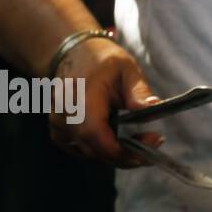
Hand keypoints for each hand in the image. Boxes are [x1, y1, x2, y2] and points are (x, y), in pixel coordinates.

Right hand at [47, 37, 162, 166]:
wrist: (75, 56)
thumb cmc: (104, 62)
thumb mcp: (128, 70)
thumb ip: (138, 91)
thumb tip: (153, 106)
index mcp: (83, 92)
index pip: (94, 131)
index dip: (118, 150)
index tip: (146, 151)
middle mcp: (65, 110)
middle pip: (94, 148)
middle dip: (126, 154)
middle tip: (151, 143)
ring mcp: (58, 123)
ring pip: (90, 152)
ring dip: (117, 154)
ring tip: (139, 140)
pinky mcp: (58, 131)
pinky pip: (82, 151)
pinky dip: (103, 151)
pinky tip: (118, 140)